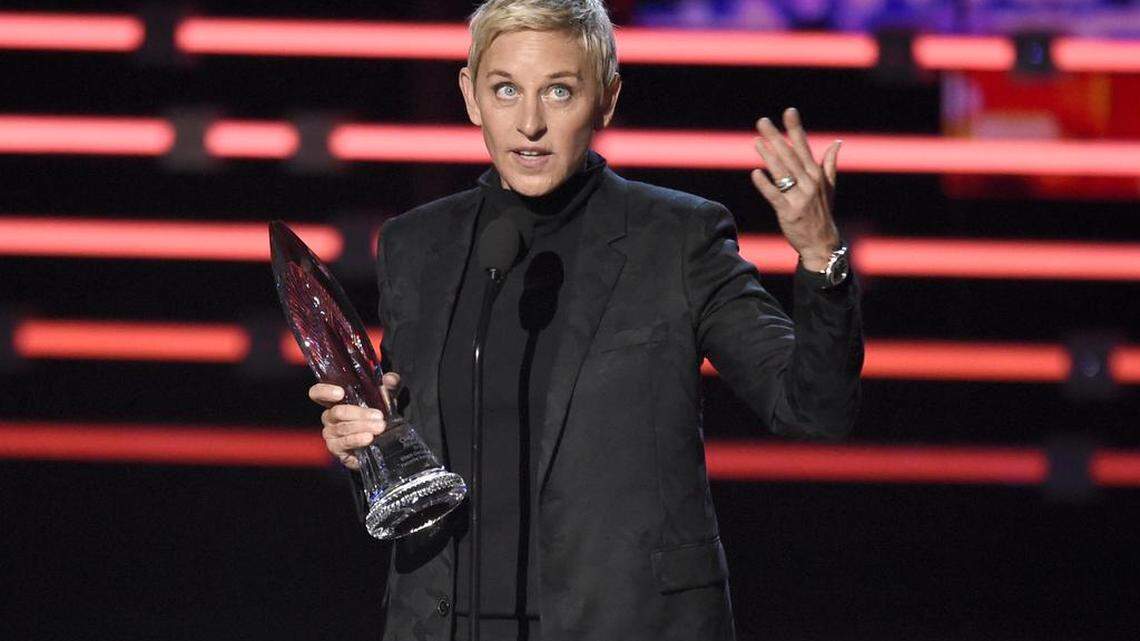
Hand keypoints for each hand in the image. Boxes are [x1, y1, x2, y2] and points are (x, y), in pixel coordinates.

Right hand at [309, 372, 401, 470]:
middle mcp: (330, 417)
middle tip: (378, 415)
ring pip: (342, 428)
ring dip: (362, 427)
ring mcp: (331, 434)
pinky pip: (343, 444)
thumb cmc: (377, 417)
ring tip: (379, 427)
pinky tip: (368, 438)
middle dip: (359, 413)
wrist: (382, 444)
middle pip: (336, 412)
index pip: (318, 393)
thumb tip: (391, 379)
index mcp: (336, 401)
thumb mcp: (386, 399)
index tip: (340, 392)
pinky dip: (356, 440)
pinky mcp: (337, 450)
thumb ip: (389, 386)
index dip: (324, 391)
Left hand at [750, 107, 841, 270]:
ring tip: (756, 140)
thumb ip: (829, 164)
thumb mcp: (829, 187)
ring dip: (768, 156)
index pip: (804, 147)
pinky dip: (766, 185)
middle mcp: (809, 183)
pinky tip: (755, 173)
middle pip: (789, 156)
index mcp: (816, 175)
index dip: (795, 129)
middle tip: (762, 121)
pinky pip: (775, 196)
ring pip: (782, 173)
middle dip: (776, 137)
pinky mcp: (789, 212)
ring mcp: (799, 198)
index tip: (789, 112)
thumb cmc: (822, 213)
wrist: (821, 243)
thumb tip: (837, 143)